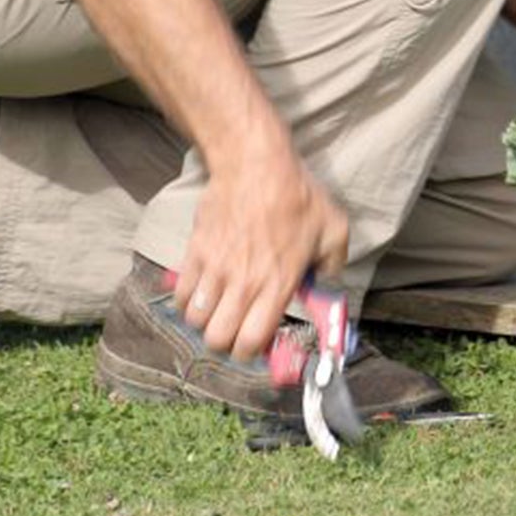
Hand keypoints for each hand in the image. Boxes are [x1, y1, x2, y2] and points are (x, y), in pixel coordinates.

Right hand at [174, 142, 349, 359]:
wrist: (255, 164)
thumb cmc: (297, 195)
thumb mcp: (334, 228)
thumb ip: (334, 264)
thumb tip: (326, 284)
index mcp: (278, 282)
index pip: (251, 341)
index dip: (251, 350)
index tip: (257, 340)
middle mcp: (244, 282)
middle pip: (217, 339)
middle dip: (226, 342)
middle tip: (236, 328)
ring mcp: (215, 269)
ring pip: (195, 321)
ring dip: (206, 322)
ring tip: (219, 310)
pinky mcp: (195, 253)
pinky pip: (181, 295)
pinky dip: (188, 301)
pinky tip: (202, 292)